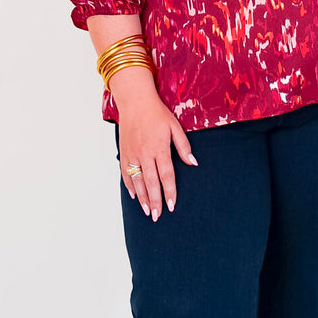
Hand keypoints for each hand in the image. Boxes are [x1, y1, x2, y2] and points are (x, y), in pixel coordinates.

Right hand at [116, 88, 197, 221]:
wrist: (135, 101)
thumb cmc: (157, 113)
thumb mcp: (175, 126)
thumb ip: (183, 146)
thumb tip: (193, 163)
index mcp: (159, 148)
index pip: (166, 176)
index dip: (170, 192)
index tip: (172, 206)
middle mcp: (145, 153)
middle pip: (151, 183)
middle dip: (155, 201)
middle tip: (157, 216)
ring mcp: (132, 154)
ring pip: (137, 181)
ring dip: (142, 198)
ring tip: (146, 211)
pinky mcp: (124, 152)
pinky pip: (126, 173)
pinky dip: (129, 185)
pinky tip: (134, 195)